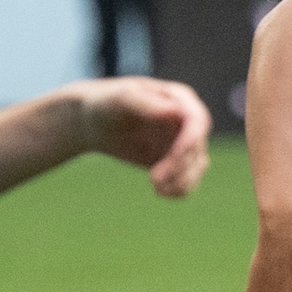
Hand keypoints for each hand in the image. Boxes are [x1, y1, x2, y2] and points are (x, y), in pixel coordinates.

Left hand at [76, 78, 212, 196]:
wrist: (94, 122)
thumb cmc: (106, 104)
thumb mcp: (120, 100)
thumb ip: (145, 103)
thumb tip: (174, 111)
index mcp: (179, 98)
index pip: (197, 122)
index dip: (189, 143)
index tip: (172, 159)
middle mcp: (187, 119)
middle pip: (197, 148)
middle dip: (179, 167)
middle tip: (153, 179)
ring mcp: (183, 141)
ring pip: (197, 166)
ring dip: (182, 182)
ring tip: (157, 188)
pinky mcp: (175, 161)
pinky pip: (188, 179)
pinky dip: (180, 190)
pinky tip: (161, 192)